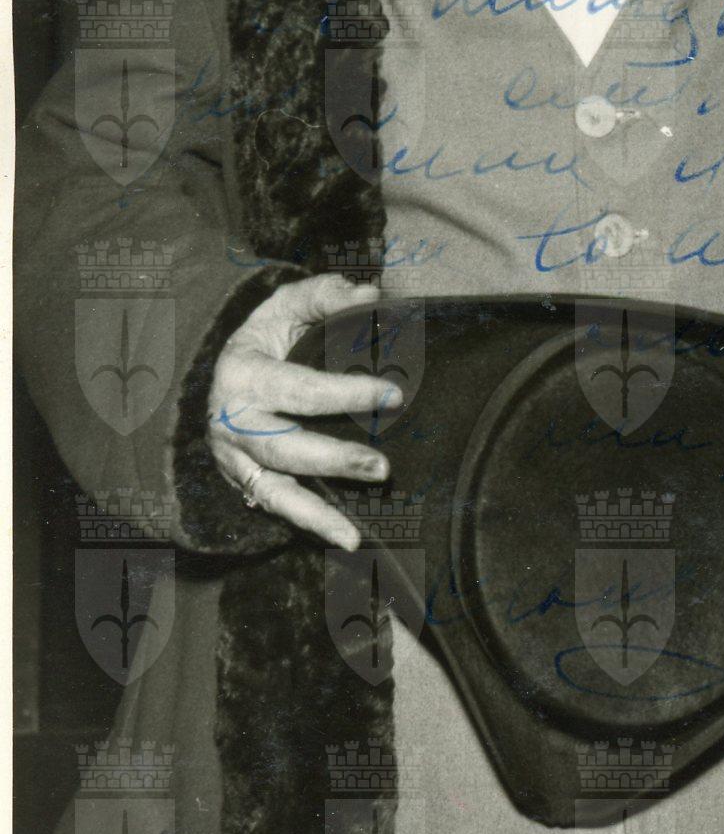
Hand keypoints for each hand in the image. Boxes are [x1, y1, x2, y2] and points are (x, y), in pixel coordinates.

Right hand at [207, 274, 402, 551]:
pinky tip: (345, 537)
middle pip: (283, 447)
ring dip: (317, 510)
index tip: (392, 395)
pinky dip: (309, 524)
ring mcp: (235, 457)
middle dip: (334, 459)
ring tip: (356, 530)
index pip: (298, 387)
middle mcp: (232, 421)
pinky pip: (275, 506)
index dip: (345, 393)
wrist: (222, 369)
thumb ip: (326, 296)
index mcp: (243, 373)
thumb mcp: (285, 305)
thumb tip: (373, 297)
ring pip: (275, 488)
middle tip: (382, 467)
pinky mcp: (244, 480)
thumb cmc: (266, 335)